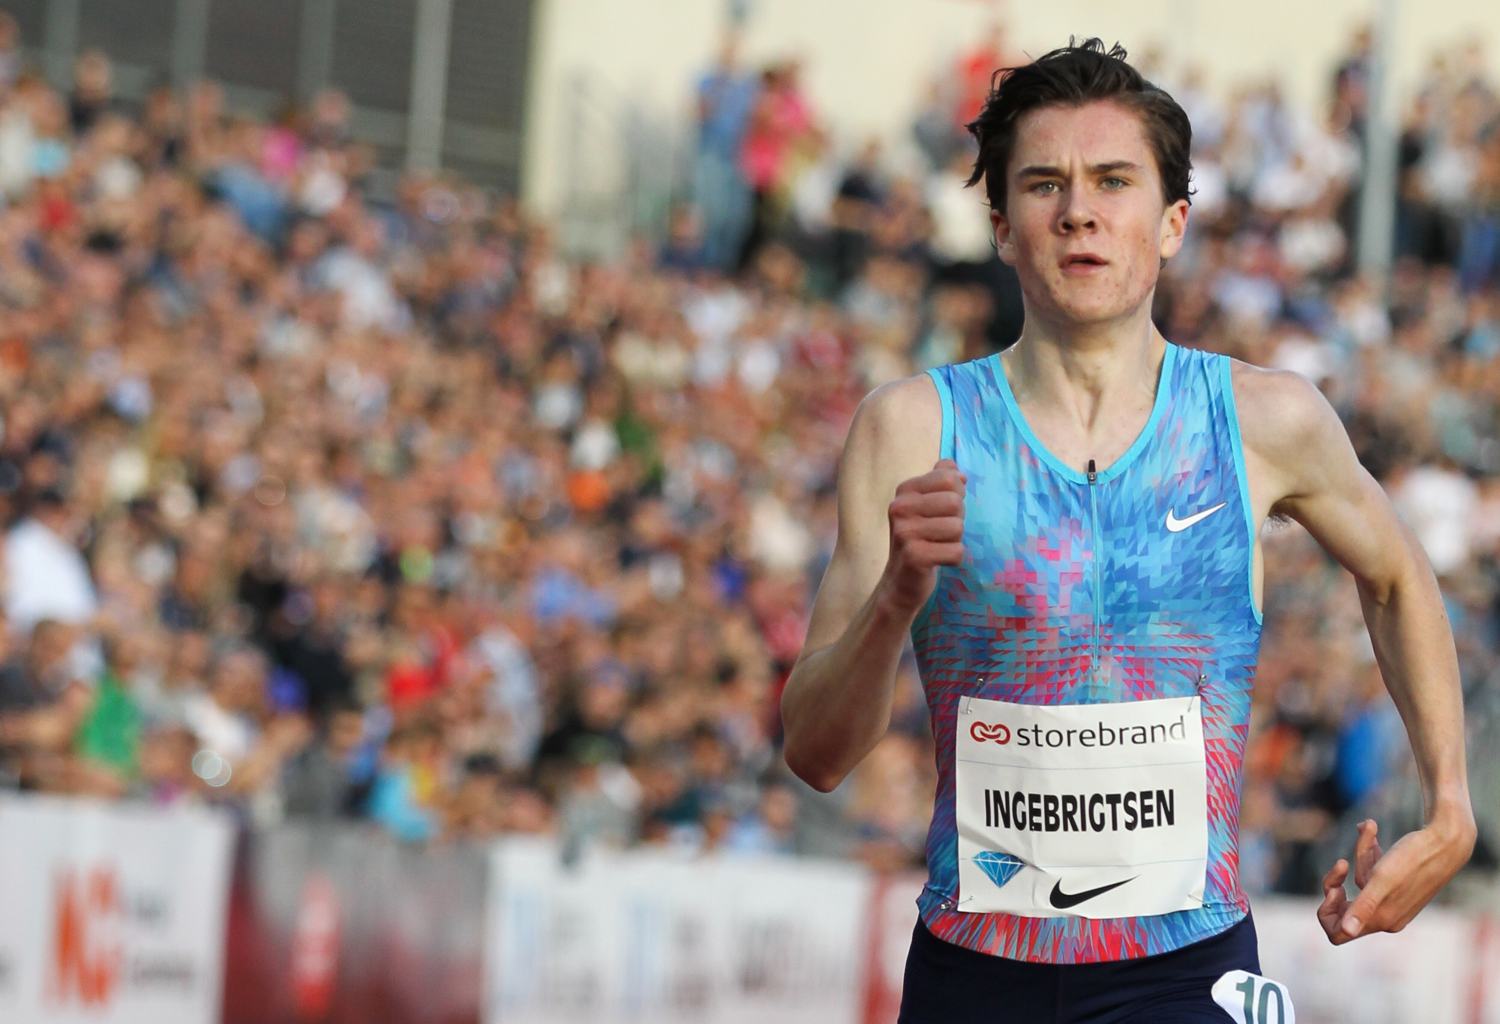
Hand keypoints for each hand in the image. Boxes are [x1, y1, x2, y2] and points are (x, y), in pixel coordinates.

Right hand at [879, 458, 965, 616]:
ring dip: (955, 541)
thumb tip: (955, 468)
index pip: (949, 478)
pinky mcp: (914, 556)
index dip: (957, 494)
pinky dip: (953, 559)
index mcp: (904, 490)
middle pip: (956, 502)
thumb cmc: (920, 539)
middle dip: (957, 520)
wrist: (900, 582)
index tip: (943, 511)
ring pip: (957, 527)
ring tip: (937, 546)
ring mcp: (904, 532)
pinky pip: (956, 551)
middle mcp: (900, 508)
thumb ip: (940, 481)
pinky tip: (936, 561)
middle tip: (940, 533)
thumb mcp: (926, 506)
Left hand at [1317, 816, 1474, 944]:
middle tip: (1341, 863)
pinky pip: (1372, 871)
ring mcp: (1392, 901)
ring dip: (1360, 855)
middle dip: (1338, 880)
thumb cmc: (1414, 859)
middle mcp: (1386, 916)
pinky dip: (1369, 851)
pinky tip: (1370, 828)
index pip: (1338, 932)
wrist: (1447, 841)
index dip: (1328, 912)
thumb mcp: (1383, 879)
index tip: (1335, 888)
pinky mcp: (1397, 886)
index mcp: (1381, 920)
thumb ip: (1364, 906)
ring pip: (1360, 880)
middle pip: (1344, 906)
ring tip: (1368, 829)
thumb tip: (1345, 931)